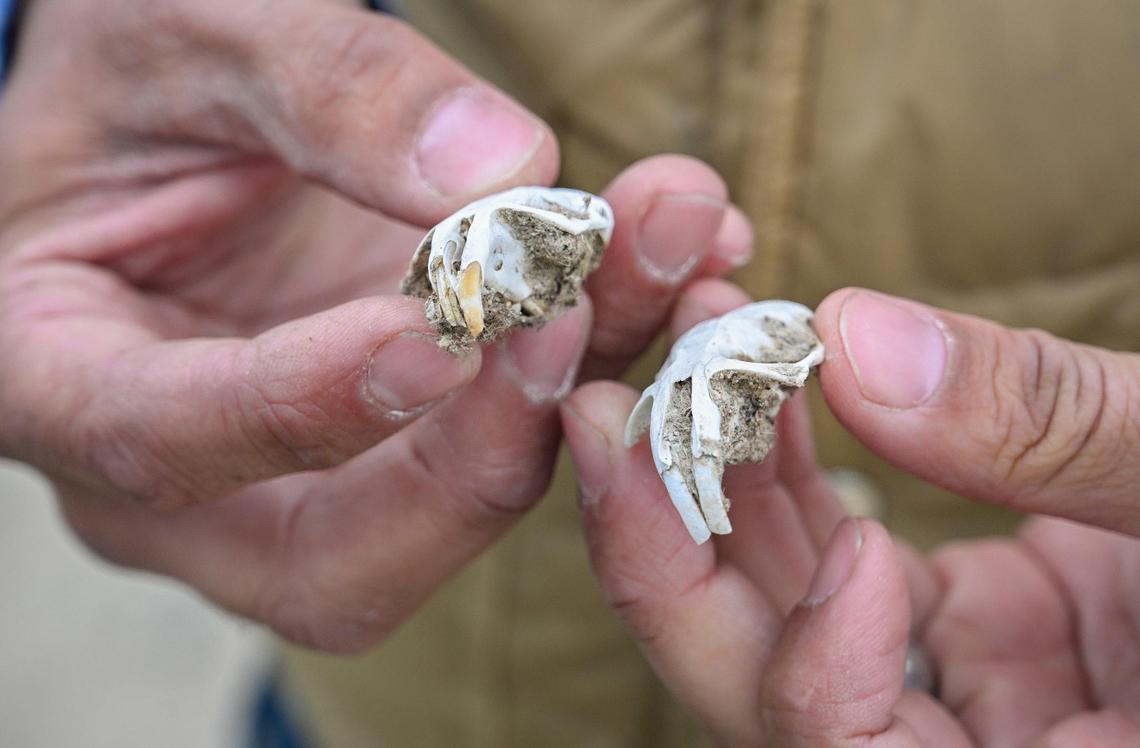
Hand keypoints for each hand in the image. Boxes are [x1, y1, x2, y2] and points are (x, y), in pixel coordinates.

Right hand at [0, 0, 748, 650]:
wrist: (184, 109)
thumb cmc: (141, 75)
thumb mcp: (189, 32)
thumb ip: (322, 88)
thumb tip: (502, 174)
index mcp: (62, 376)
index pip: (162, 440)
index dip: (300, 407)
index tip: (431, 334)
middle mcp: (196, 469)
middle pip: (334, 552)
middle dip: (475, 451)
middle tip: (577, 304)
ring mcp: (317, 470)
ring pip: (457, 500)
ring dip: (582, 384)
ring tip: (679, 234)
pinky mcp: (417, 435)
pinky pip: (522, 432)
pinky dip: (614, 348)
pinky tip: (692, 250)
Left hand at [562, 283, 1139, 744]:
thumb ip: (1070, 434)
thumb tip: (859, 340)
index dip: (832, 683)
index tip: (861, 552)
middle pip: (779, 698)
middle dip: (682, 562)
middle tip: (617, 420)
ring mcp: (970, 691)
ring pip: (785, 613)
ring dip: (721, 479)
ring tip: (690, 347)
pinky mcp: (974, 620)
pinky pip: (838, 553)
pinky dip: (791, 464)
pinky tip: (764, 365)